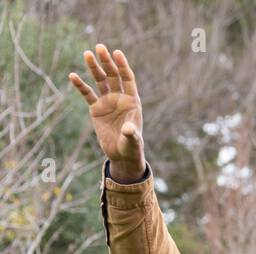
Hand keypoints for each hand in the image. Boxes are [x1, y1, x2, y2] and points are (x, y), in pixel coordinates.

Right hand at [68, 44, 145, 180]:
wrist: (121, 154)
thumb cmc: (131, 147)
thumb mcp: (132, 141)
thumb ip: (131, 134)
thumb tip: (128, 129)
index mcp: (132, 102)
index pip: (127, 79)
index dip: (122, 66)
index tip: (116, 53)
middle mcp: (120, 98)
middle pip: (112, 76)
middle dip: (107, 62)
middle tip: (99, 47)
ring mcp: (107, 102)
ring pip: (100, 81)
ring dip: (93, 68)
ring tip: (87, 53)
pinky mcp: (96, 109)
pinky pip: (87, 94)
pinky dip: (80, 85)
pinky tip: (73, 76)